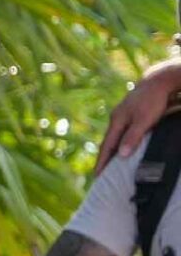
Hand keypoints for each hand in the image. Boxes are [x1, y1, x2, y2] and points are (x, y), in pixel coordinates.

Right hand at [95, 58, 180, 174]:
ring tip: (111, 162)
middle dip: (104, 157)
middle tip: (101, 173)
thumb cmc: (152, 100)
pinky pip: (122, 130)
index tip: (97, 176)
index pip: (107, 146)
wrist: (159, 80)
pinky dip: (120, 141)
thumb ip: (132, 137)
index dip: (102, 161)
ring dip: (112, 149)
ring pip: (115, 136)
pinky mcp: (131, 112)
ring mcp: (123, 114)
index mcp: (116, 121)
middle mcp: (117, 118)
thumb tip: (121, 155)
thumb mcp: (144, 120)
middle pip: (108, 142)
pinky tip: (124, 144)